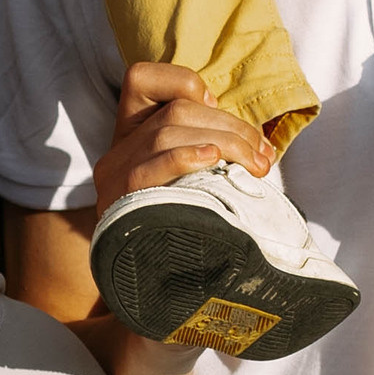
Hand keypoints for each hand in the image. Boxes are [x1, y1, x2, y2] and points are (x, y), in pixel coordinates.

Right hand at [93, 59, 274, 219]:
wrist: (151, 296)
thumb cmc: (182, 233)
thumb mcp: (192, 183)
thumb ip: (206, 148)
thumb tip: (257, 144)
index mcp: (130, 137)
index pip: (141, 79)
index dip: (183, 82)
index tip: (215, 106)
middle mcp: (116, 153)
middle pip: (174, 111)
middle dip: (230, 126)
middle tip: (261, 156)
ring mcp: (112, 179)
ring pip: (167, 131)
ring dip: (224, 142)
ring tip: (253, 166)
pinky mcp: (116, 205)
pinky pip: (148, 168)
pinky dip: (184, 157)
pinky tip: (212, 160)